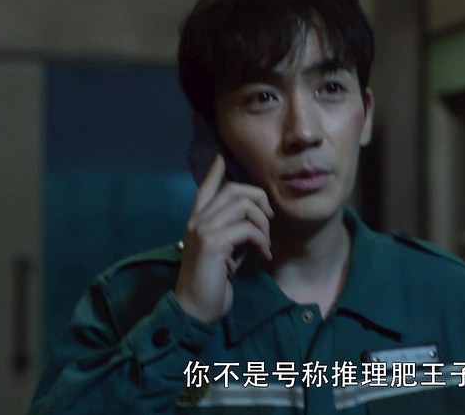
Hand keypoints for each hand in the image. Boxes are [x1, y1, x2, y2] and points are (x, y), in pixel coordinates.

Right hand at [174, 155, 273, 323]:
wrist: (195, 309)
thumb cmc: (213, 283)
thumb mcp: (225, 251)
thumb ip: (233, 231)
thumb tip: (255, 219)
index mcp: (197, 221)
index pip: (206, 188)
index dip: (215, 171)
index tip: (221, 156)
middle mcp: (197, 221)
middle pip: (234, 190)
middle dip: (259, 200)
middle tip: (269, 221)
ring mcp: (203, 230)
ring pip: (243, 205)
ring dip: (263, 224)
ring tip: (266, 244)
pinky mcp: (212, 243)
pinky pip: (248, 229)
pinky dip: (262, 241)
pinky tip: (264, 256)